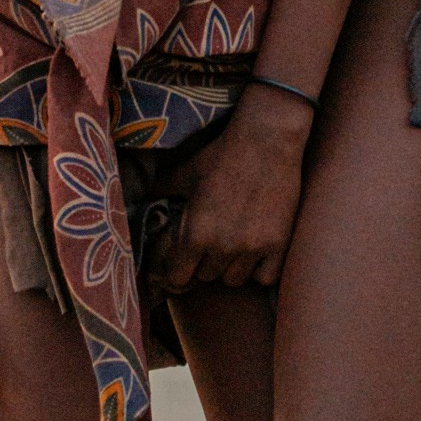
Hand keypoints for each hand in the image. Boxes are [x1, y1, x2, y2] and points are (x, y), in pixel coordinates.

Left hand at [154, 89, 313, 295]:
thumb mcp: (185, 172)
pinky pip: (265, 278)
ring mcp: (252, 247)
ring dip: (231, 267)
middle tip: (211, 244)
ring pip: (235, 280)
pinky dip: (260, 270)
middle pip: (207, 277)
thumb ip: (161, 189)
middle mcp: (222, 246)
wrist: (266, 141)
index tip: (184, 264)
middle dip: (206, 263)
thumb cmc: (221, 154)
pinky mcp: (278, 244)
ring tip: (233, 247)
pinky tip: (257, 253)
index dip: (179, 272)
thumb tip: (142, 196)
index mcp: (195, 233)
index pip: (179, 278)